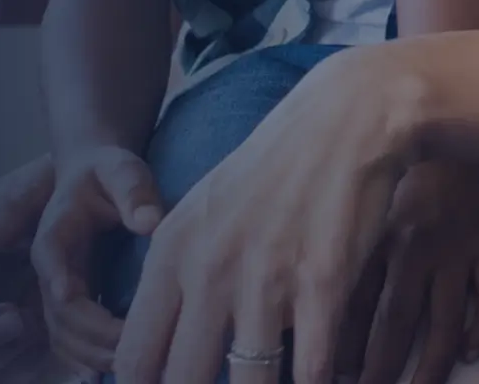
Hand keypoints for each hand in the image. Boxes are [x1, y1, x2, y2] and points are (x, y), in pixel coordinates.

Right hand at [31, 143, 167, 373]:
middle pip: (57, 308)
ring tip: (130, 364)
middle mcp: (50, 266)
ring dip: (91, 353)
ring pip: (61, 333)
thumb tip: (149, 223)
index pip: (49, 255)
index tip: (70, 296)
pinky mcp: (70, 307)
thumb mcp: (122, 170)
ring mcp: (57, 290)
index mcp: (56, 229)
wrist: (95, 178)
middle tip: (131, 346)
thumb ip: (133, 190)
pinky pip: (69, 342)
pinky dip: (88, 360)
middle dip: (90, 331)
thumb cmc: (110, 173)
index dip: (58, 278)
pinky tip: (116, 370)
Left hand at [115, 46, 429, 383]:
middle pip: (181, 382)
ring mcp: (265, 280)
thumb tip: (155, 348)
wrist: (345, 120)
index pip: (134, 359)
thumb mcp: (201, 214)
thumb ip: (175, 278)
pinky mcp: (322, 285)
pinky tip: (321, 380)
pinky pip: (310, 370)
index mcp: (170, 254)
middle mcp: (208, 271)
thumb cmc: (273, 173)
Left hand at [338, 160, 478, 383]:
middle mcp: (414, 248)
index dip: (345, 345)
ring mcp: (456, 249)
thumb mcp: (367, 215)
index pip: (356, 305)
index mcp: (378, 239)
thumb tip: (318, 314)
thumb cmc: (400, 187)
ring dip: (432, 364)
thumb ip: (351, 261)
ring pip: (446, 319)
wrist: (449, 142)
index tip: (337, 376)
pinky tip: (471, 352)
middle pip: (397, 320)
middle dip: (382, 366)